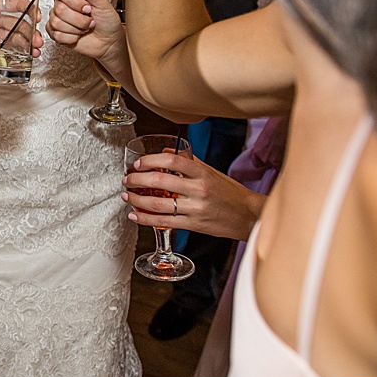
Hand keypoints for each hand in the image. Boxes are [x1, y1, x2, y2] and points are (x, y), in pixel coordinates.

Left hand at [0, 0, 44, 55]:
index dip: (25, 8)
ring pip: (8, 39)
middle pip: (14, 25)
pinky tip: (16, 61)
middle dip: (28, 32)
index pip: (9, 3)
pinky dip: (6, 56)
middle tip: (38, 41)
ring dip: (22, 45)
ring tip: (34, 53)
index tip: (36, 14)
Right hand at [47, 0, 122, 60]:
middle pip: (59, 9)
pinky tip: (78, 34)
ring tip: (85, 26)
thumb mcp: (102, 2)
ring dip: (77, 28)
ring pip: (57, 23)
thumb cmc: (107, 21)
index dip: (74, 0)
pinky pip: (58, 36)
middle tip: (89, 18)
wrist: (109, 40)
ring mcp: (58, 20)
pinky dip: (72, 37)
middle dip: (79, 18)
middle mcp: (62, 5)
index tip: (87, 7)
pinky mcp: (57, 34)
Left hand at [122, 151, 265, 240]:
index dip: (150, 160)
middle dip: (137, 180)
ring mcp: (196, 209)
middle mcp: (198, 190)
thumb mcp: (212, 171)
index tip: (138, 163)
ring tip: (127, 197)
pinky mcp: (194, 225)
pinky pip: (164, 222)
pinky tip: (135, 215)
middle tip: (127, 180)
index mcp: (202, 173)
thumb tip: (165, 151)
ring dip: (137, 200)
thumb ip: (188, 161)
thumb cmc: (231, 193)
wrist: (249, 216)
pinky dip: (146, 219)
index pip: (171, 160)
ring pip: (159, 204)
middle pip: (160, 182)